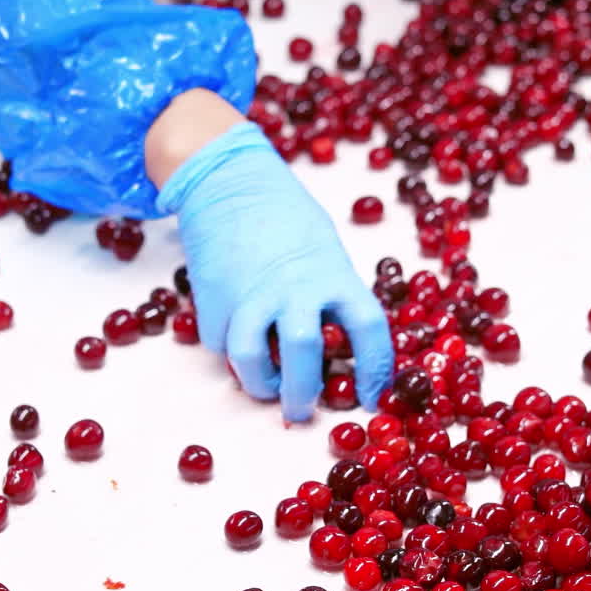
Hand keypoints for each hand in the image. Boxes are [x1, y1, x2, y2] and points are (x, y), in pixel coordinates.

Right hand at [156, 121, 392, 422]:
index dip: (377, 371)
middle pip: (306, 356)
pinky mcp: (212, 300)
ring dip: (261, 386)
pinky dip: (230, 351)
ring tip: (268, 390)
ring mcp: (250, 295)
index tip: (375, 399)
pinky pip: (221, 343)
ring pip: (252, 361)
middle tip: (303, 410)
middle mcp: (294, 288)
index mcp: (333, 273)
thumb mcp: (323, 249)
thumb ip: (330, 294)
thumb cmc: (284, 215)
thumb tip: (338, 347)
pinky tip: (237, 338)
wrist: (228, 180)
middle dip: (305, 395)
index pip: (369, 329)